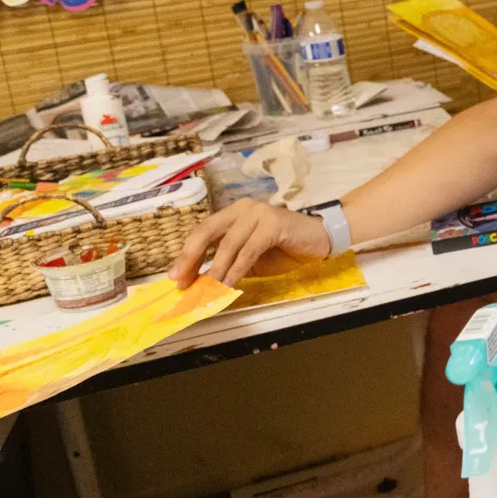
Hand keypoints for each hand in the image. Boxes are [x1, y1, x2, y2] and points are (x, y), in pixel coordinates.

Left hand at [170, 200, 331, 287]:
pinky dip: (238, 268)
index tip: (175, 276)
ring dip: (215, 269)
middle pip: (207, 231)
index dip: (186, 254)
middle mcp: (243, 209)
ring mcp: (259, 213)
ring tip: (207, 289)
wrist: (321, 239)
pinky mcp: (274, 223)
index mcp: (234, 214)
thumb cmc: (286, 249)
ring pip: (228, 243)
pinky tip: (230, 283)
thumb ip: (229, 264)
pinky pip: (249, 249)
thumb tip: (202, 283)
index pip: (202, 232)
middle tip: (181, 280)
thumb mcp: (251, 259)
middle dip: (191, 257)